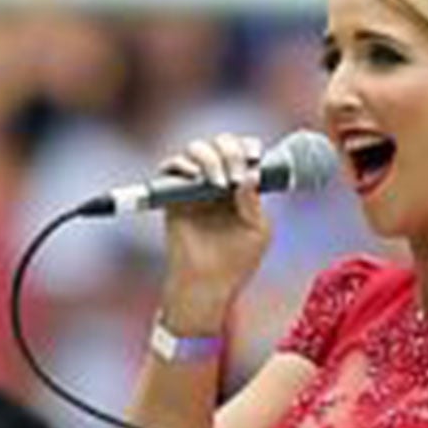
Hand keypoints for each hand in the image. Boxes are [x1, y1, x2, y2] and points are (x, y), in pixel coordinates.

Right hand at [158, 132, 271, 332]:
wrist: (209, 284)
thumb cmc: (237, 261)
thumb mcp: (257, 231)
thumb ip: (254, 201)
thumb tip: (251, 173)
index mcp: (241, 186)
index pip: (243, 152)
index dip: (248, 146)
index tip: (255, 155)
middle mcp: (217, 180)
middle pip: (220, 143)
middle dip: (231, 150)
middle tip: (237, 175)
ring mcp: (194, 186)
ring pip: (196, 149)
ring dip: (210, 158)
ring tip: (220, 184)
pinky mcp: (172, 195)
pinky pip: (171, 167)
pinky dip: (183, 165)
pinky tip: (198, 178)